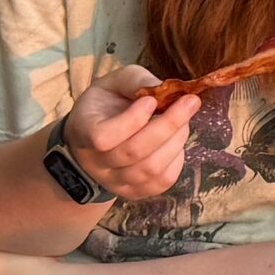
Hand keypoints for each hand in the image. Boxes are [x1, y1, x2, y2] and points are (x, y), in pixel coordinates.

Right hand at [60, 62, 201, 202]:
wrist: (96, 137)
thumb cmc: (107, 105)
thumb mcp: (115, 83)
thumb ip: (136, 81)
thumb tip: (164, 89)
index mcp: (84, 132)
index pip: (104, 137)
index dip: (131, 120)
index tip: (150, 100)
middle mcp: (96, 164)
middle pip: (134, 153)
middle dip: (168, 125)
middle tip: (190, 103)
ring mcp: (115, 183)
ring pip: (151, 169)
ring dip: (176, 140)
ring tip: (185, 120)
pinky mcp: (135, 192)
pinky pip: (162, 182)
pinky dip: (177, 159)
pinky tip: (177, 141)